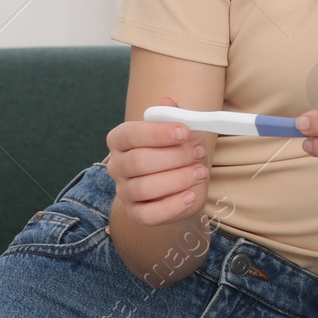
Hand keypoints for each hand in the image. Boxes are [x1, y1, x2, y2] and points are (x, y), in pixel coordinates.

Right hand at [104, 96, 208, 225]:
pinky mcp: (136, 213)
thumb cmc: (176, 149)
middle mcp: (117, 165)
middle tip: (198, 153)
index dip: (157, 133)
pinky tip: (190, 195)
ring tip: (200, 172)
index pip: (130, 134)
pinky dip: (172, 206)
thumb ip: (172, 116)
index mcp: (121, 140)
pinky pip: (149, 215)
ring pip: (144, 188)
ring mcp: (124, 191)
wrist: (179, 181)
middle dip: (174, 157)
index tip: (184, 132)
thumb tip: (167, 102)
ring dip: (178, 179)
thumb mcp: (177, 130)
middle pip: (138, 162)